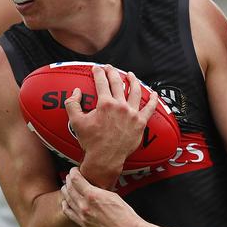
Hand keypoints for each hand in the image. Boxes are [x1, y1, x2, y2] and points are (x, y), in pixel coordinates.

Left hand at [61, 167, 144, 226]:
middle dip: (68, 180)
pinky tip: (65, 201)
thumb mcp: (112, 195)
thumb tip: (94, 186)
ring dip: (65, 190)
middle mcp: (85, 205)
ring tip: (66, 186)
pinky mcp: (83, 224)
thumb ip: (99, 190)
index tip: (74, 170)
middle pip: (69, 188)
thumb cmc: (124, 215)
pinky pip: (68, 213)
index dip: (73, 172)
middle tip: (69, 176)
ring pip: (67, 199)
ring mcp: (82, 215)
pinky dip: (65, 205)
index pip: (76, 179)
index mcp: (93, 195)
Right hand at [66, 65, 158, 180]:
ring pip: (135, 91)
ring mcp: (132, 113)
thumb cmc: (91, 141)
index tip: (97, 68)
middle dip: (113, 72)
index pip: (102, 82)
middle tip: (109, 68)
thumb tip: (76, 91)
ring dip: (133, 80)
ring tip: (130, 75)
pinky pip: (150, 108)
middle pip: (118, 83)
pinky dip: (153, 100)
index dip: (98, 72)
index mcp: (105, 104)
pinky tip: (154, 93)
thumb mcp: (76, 121)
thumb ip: (72, 103)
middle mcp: (120, 106)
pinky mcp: (141, 122)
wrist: (105, 158)